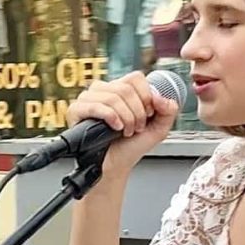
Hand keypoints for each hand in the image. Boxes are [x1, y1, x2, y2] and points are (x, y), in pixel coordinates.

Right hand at [65, 71, 179, 179]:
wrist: (115, 166)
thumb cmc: (131, 146)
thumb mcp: (158, 128)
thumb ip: (168, 110)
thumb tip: (160, 97)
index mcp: (121, 89)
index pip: (136, 78)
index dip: (146, 96)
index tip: (148, 114)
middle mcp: (104, 90)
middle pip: (126, 88)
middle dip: (137, 112)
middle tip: (136, 127)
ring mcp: (88, 98)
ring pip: (113, 97)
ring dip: (125, 118)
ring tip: (125, 130)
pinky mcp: (76, 110)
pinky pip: (97, 106)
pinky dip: (111, 118)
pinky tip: (115, 127)